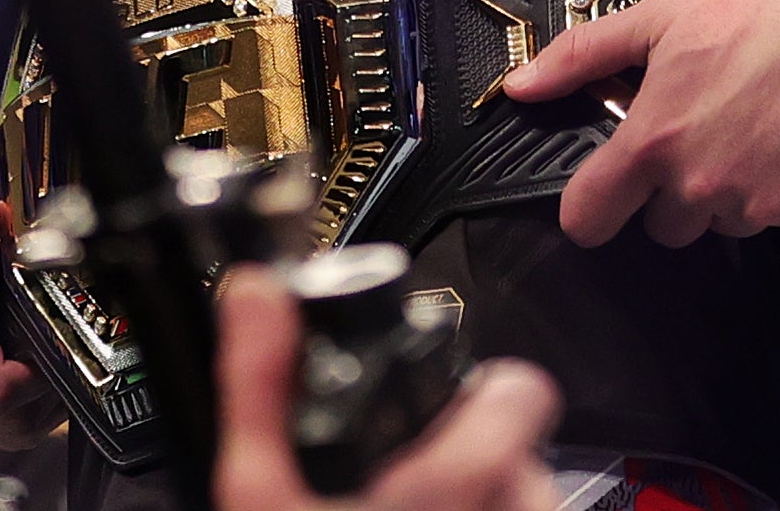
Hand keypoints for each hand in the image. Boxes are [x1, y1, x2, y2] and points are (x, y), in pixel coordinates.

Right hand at [214, 269, 562, 510]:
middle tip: (408, 469)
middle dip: (471, 451)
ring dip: (482, 496)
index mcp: (458, 477)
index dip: (486, 387)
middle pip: (520, 451)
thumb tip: (257, 292)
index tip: (448, 399)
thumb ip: (260, 381)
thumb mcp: (256, 491)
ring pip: (523, 500)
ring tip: (416, 507)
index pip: (523, 391)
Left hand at [502, 0, 779, 247]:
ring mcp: (760, 205)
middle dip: (669, 191)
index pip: (591, 215)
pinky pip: (775, 216)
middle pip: (663, 226)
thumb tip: (519, 87)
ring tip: (748, 129)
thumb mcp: (658, 19)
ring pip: (721, 222)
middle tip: (695, 134)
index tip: (596, 200)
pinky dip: (776, 188)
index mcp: (655, 142)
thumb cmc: (752, 13)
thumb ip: (582, 56)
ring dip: (725, 191)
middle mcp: (702, 186)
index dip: (586, 211)